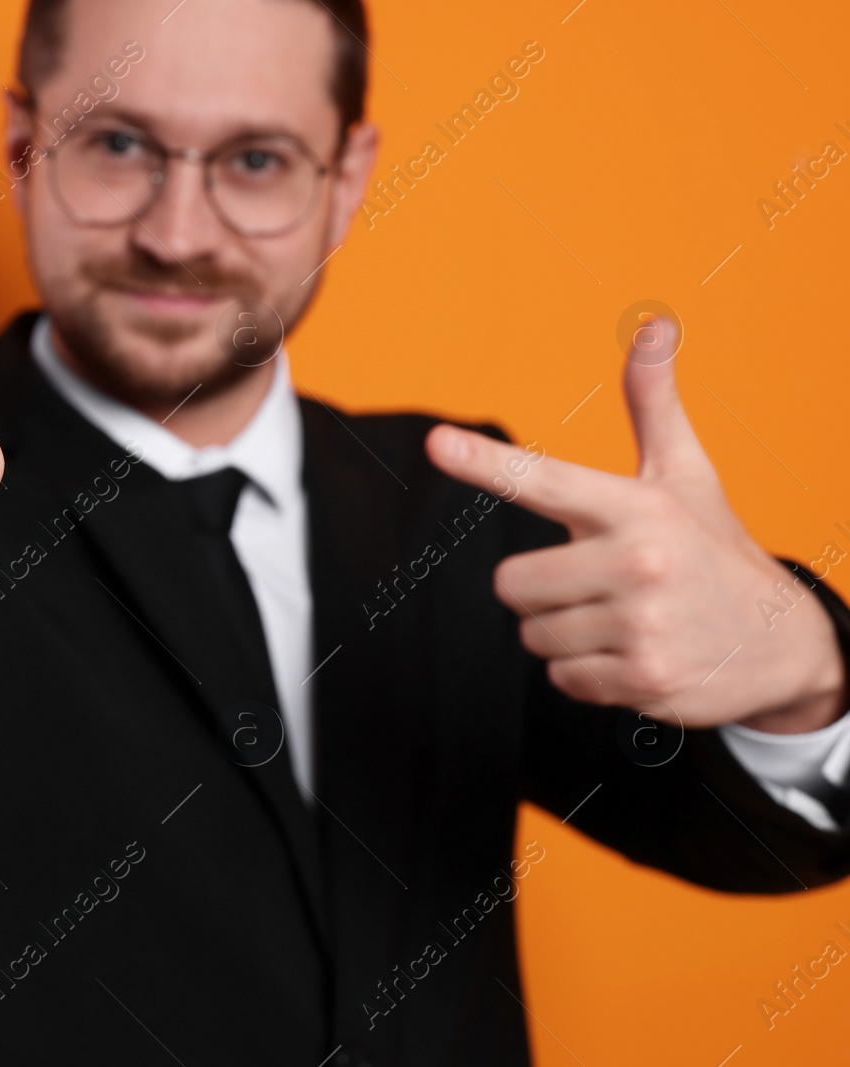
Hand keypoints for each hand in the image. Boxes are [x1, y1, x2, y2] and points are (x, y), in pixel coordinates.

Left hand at [425, 319, 844, 733]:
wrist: (784, 643)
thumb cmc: (714, 548)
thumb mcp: (685, 475)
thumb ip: (653, 404)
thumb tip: (654, 324)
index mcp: (638, 506)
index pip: (545, 478)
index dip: (486, 462)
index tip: (438, 443)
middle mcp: (639, 560)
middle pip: (511, 581)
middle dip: (539, 589)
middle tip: (591, 583)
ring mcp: (642, 623)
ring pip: (534, 634)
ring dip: (564, 632)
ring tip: (621, 619)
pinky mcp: (644, 679)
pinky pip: (561, 678)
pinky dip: (586, 673)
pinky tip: (633, 654)